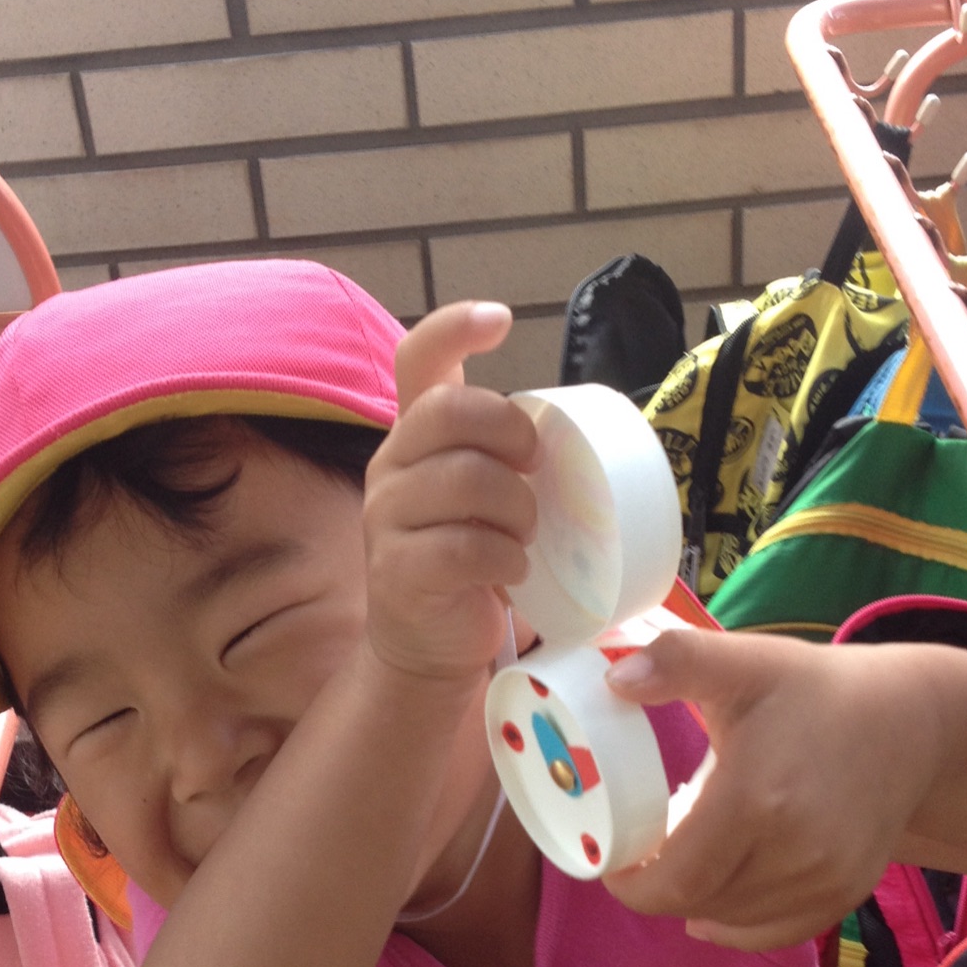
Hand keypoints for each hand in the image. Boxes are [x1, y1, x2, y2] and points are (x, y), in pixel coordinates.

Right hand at [361, 302, 539, 684]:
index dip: (455, 328)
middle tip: (536, 471)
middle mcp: (391, 466)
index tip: (499, 321)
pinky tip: (514, 571)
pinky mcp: (399, 570)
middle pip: (449, 412)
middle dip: (510, 434)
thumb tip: (580, 427)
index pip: (418, 358)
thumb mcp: (483, 496)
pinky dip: (506, 557)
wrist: (431, 645)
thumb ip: (503, 455)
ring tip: (526, 534)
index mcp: (415, 436)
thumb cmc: (471, 560)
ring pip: (464, 479)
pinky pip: (465, 546)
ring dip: (516, 507)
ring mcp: (386, 518)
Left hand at [601, 628, 939, 950]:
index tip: (613, 861)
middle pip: (698, 902)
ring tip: (680, 865)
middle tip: (640, 858)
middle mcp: (795, 853)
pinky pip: (775, 934)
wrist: (911, 721)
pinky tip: (712, 909)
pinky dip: (735, 926)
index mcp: (757, 800)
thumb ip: (679, 660)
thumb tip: (615, 678)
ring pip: (732, 920)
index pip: (675, 879)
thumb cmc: (818, 691)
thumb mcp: (747, 661)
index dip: (633, 884)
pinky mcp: (846, 894)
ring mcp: (826, 881)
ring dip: (695, 901)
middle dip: (657, 889)